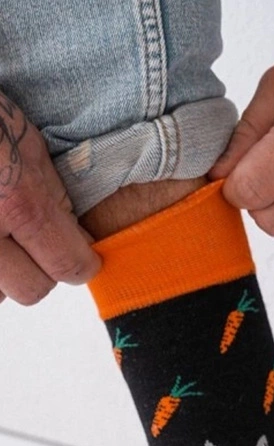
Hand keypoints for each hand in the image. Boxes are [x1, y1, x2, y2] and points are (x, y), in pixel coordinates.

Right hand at [0, 90, 100, 304]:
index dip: (79, 262)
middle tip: (34, 243)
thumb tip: (76, 239)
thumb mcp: (28, 143)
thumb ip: (53, 196)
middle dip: (39, 269)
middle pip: (31, 291)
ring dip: (2, 274)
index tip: (81, 257)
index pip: (68, 267)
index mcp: (17, 203)